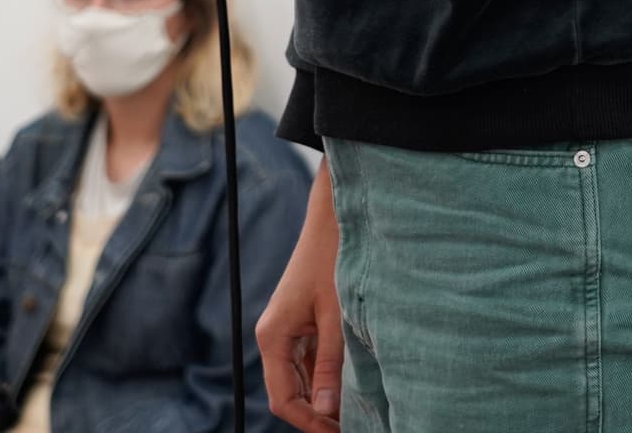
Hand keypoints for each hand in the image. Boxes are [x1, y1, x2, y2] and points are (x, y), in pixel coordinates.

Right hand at [258, 167, 344, 432]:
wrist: (333, 220)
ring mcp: (286, 332)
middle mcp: (274, 337)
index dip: (310, 422)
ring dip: (324, 397)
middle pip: (290, 393)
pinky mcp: (300, 324)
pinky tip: (352, 382)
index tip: (340, 431)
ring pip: (301, 380)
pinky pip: (309, 362)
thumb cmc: (333, 261)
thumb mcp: (337, 317)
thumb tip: (327, 410)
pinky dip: (327, 377)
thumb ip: (331, 365)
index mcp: (273, 337)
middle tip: (354, 423)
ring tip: (358, 408)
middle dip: (318, 413)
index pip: (284, 399)